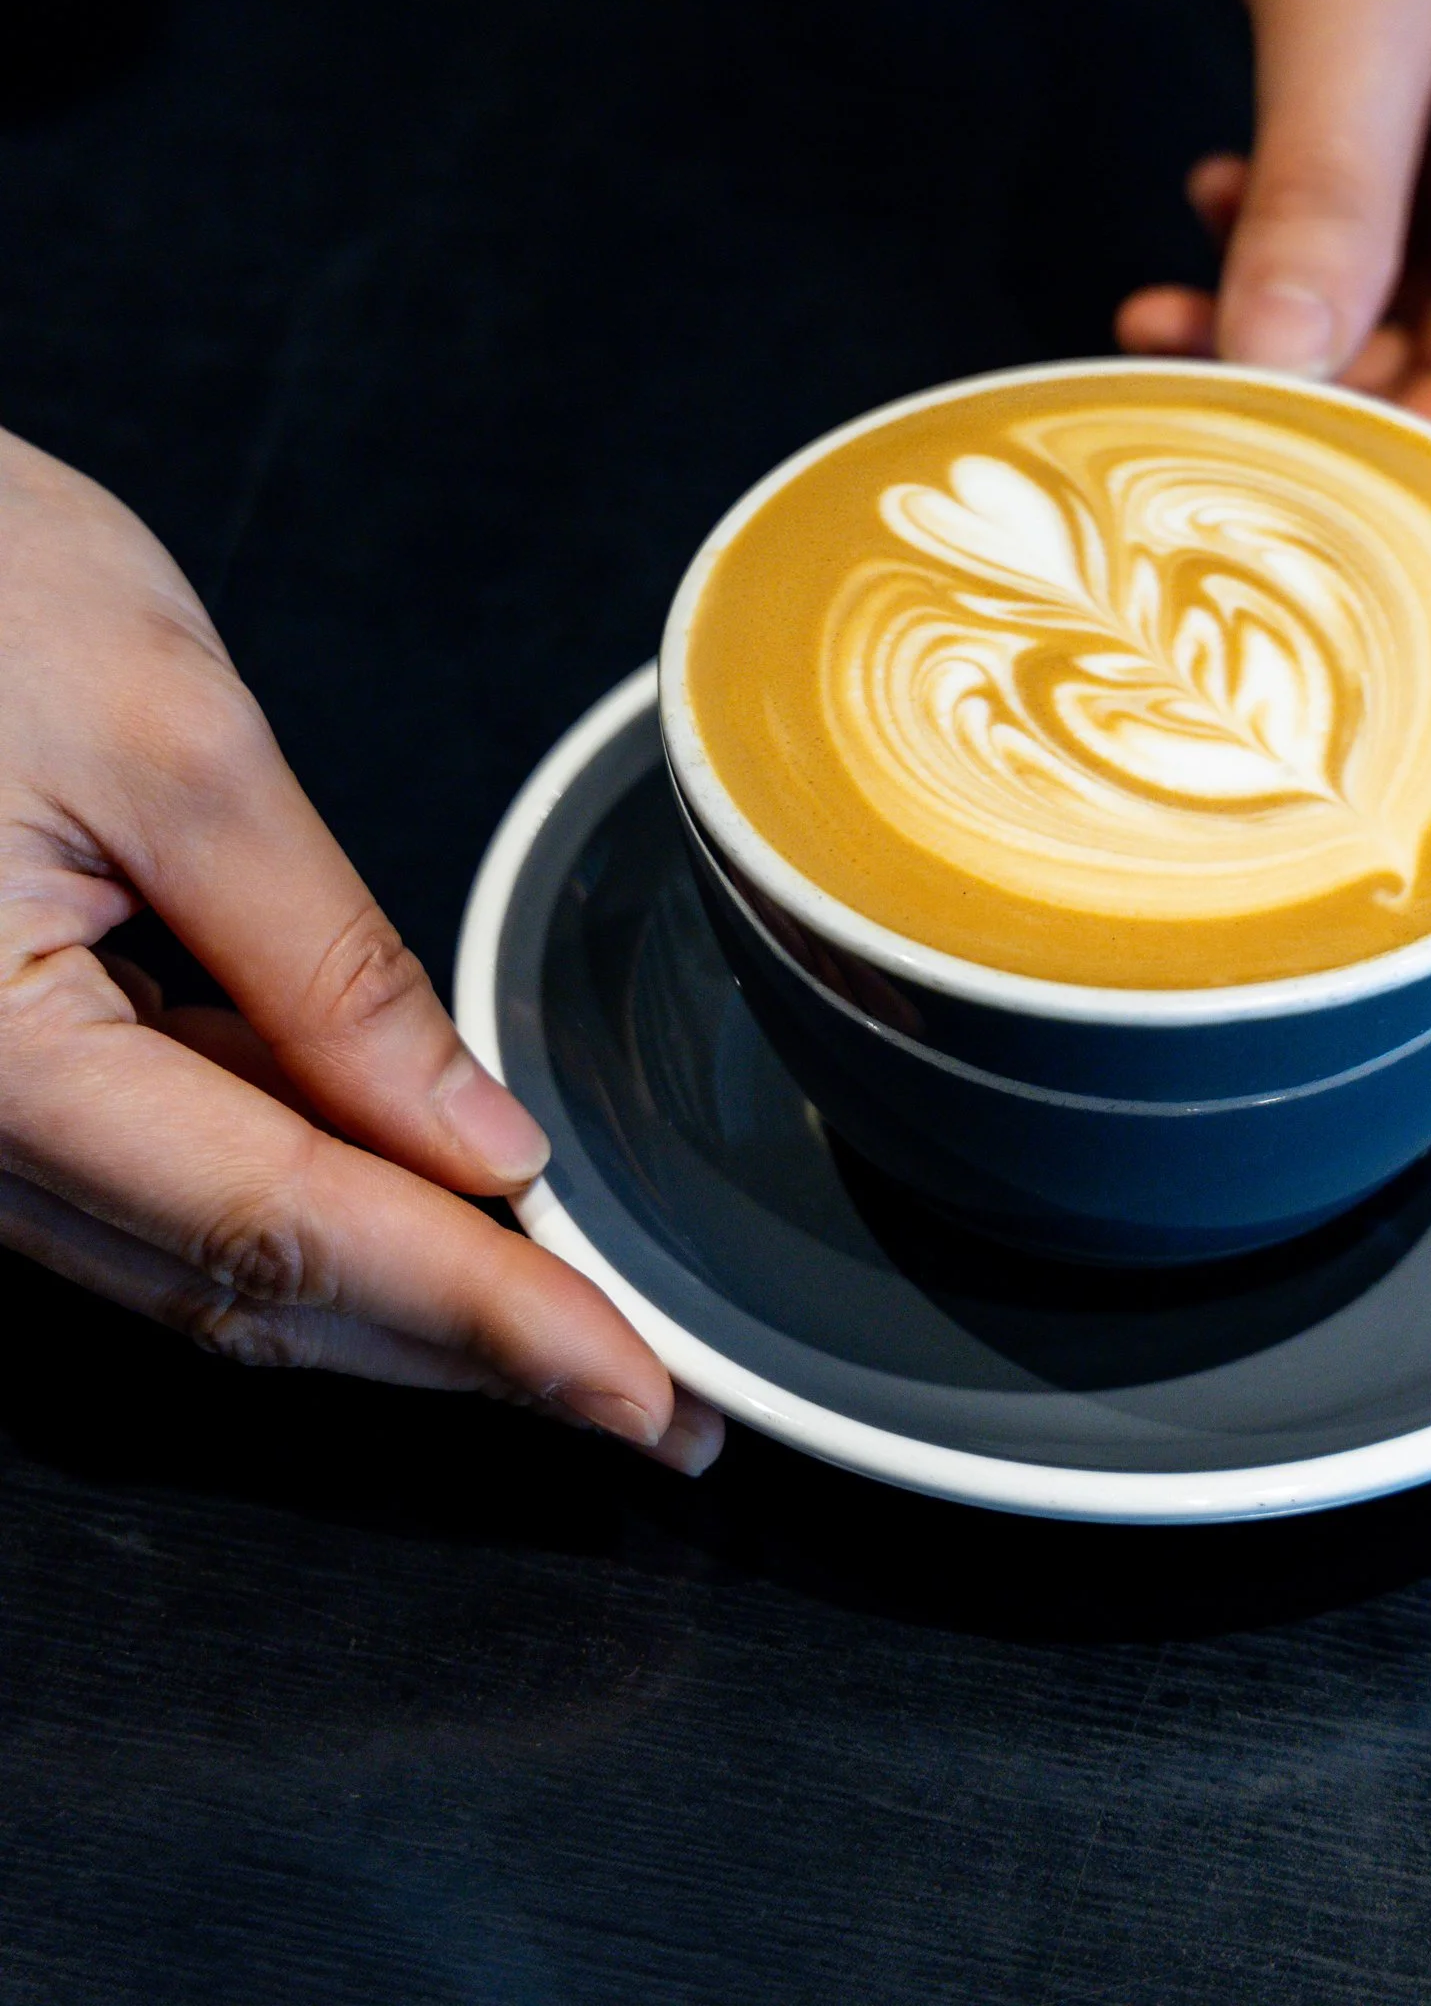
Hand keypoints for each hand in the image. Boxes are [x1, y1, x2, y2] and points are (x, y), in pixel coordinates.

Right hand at [0, 431, 720, 1472]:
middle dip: (463, 1351)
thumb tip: (475, 1138)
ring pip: (207, 1266)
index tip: (634, 1387)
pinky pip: (168, 1188)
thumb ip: (328, 964)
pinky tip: (437, 1211)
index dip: (477, 1318)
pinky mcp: (1, 1080)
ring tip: (573, 1328)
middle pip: (247, 1290)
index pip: (283, 1227)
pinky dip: (314, 1214)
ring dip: (399, 1306)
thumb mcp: (180, 742)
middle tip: (650, 1404)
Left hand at [1115, 0, 1430, 476]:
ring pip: (1419, 317)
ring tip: (1159, 315)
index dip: (1412, 455)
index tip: (1262, 470)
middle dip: (1333, 402)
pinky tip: (1204, 212)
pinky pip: (1378, 240)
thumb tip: (1275, 376)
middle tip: (1175, 399)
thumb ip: (1320, 190)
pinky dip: (1288, 257)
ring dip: (1292, 336)